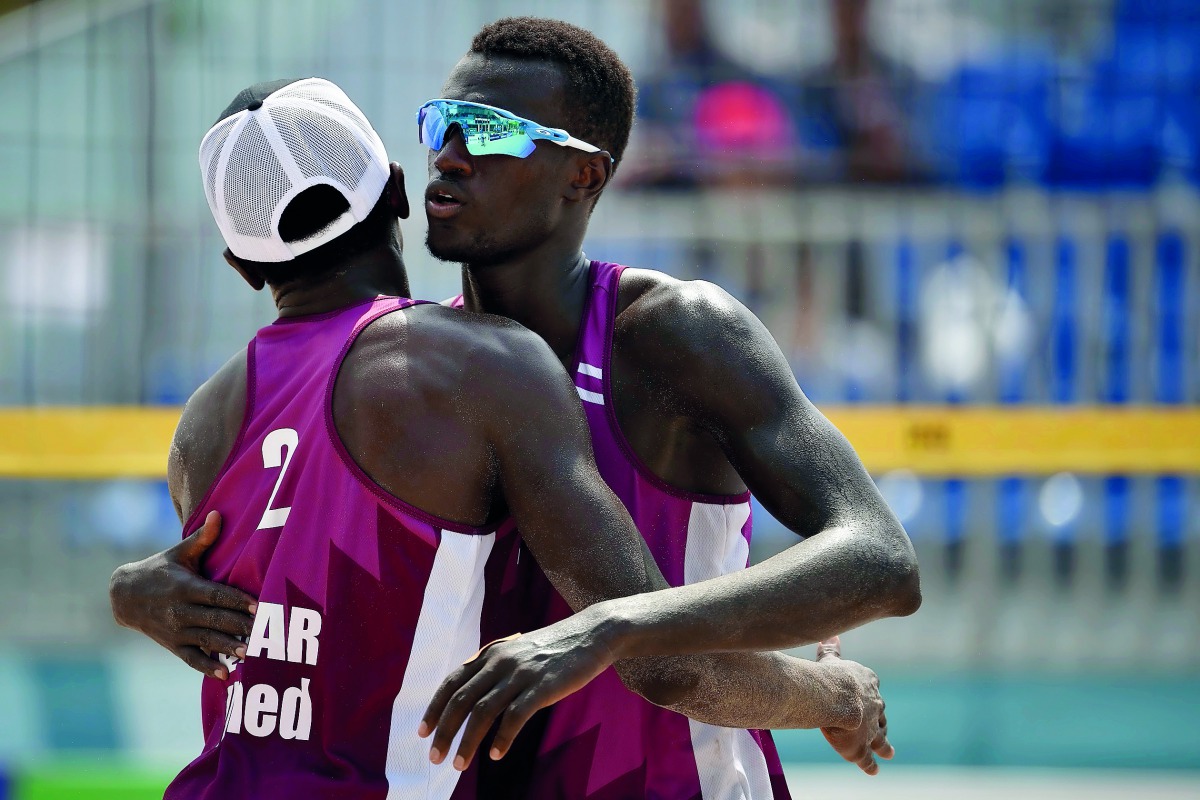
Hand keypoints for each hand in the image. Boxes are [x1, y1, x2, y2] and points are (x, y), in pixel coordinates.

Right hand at [108, 510, 256, 678]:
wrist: (123, 595)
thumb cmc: (160, 569)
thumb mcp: (178, 553)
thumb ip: (202, 538)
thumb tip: (218, 513)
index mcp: (186, 586)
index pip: (216, 594)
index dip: (237, 600)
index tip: (258, 606)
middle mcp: (181, 610)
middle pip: (215, 619)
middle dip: (240, 626)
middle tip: (265, 632)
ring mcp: (176, 630)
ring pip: (206, 639)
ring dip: (228, 647)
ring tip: (250, 653)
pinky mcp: (172, 644)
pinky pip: (191, 659)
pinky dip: (207, 667)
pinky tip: (226, 676)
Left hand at [418, 609, 616, 770]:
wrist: (592, 634)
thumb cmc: (554, 647)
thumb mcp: (517, 651)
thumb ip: (494, 669)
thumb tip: (471, 696)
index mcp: (490, 654)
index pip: (452, 683)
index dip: (435, 709)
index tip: (423, 733)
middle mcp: (500, 662)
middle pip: (461, 700)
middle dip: (445, 732)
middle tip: (436, 758)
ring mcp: (521, 674)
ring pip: (483, 712)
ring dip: (467, 741)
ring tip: (459, 765)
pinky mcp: (543, 686)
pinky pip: (515, 716)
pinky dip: (502, 738)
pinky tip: (496, 754)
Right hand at [816, 637, 893, 774]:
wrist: (836, 697)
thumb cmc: (831, 676)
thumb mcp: (830, 660)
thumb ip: (831, 650)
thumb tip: (831, 634)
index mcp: (868, 684)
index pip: (873, 689)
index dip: (872, 695)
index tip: (872, 698)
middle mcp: (876, 706)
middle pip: (881, 715)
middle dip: (881, 721)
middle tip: (883, 728)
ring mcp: (871, 728)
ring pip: (881, 738)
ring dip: (884, 746)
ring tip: (890, 753)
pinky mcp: (863, 746)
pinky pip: (868, 759)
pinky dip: (871, 765)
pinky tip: (874, 771)